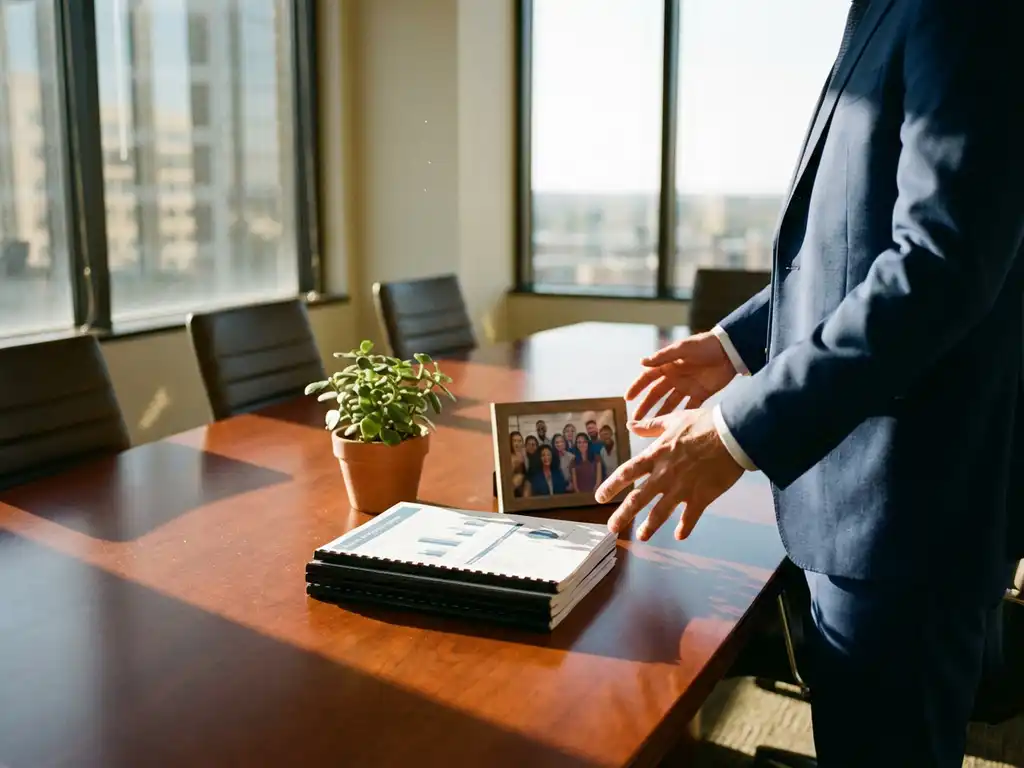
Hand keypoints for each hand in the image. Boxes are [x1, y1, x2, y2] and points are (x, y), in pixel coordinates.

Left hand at [595, 409, 742, 541]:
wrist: (732, 434)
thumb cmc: (704, 423)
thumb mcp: (673, 420)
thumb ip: (650, 426)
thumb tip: (630, 424)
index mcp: (656, 455)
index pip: (627, 473)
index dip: (611, 486)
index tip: (599, 497)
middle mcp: (664, 475)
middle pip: (638, 499)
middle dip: (623, 515)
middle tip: (611, 527)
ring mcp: (682, 488)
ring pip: (660, 512)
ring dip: (649, 527)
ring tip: (641, 537)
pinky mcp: (701, 496)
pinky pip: (690, 517)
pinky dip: (685, 528)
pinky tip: (680, 536)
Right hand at [627, 332, 736, 420]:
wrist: (730, 350)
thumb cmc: (705, 345)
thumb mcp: (682, 348)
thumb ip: (663, 357)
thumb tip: (641, 362)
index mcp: (668, 365)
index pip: (648, 377)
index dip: (637, 387)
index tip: (628, 398)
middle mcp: (675, 377)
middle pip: (657, 394)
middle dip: (646, 406)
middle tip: (636, 420)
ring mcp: (687, 386)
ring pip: (670, 403)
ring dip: (661, 413)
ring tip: (652, 427)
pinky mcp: (701, 393)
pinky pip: (689, 406)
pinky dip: (682, 415)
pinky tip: (675, 426)